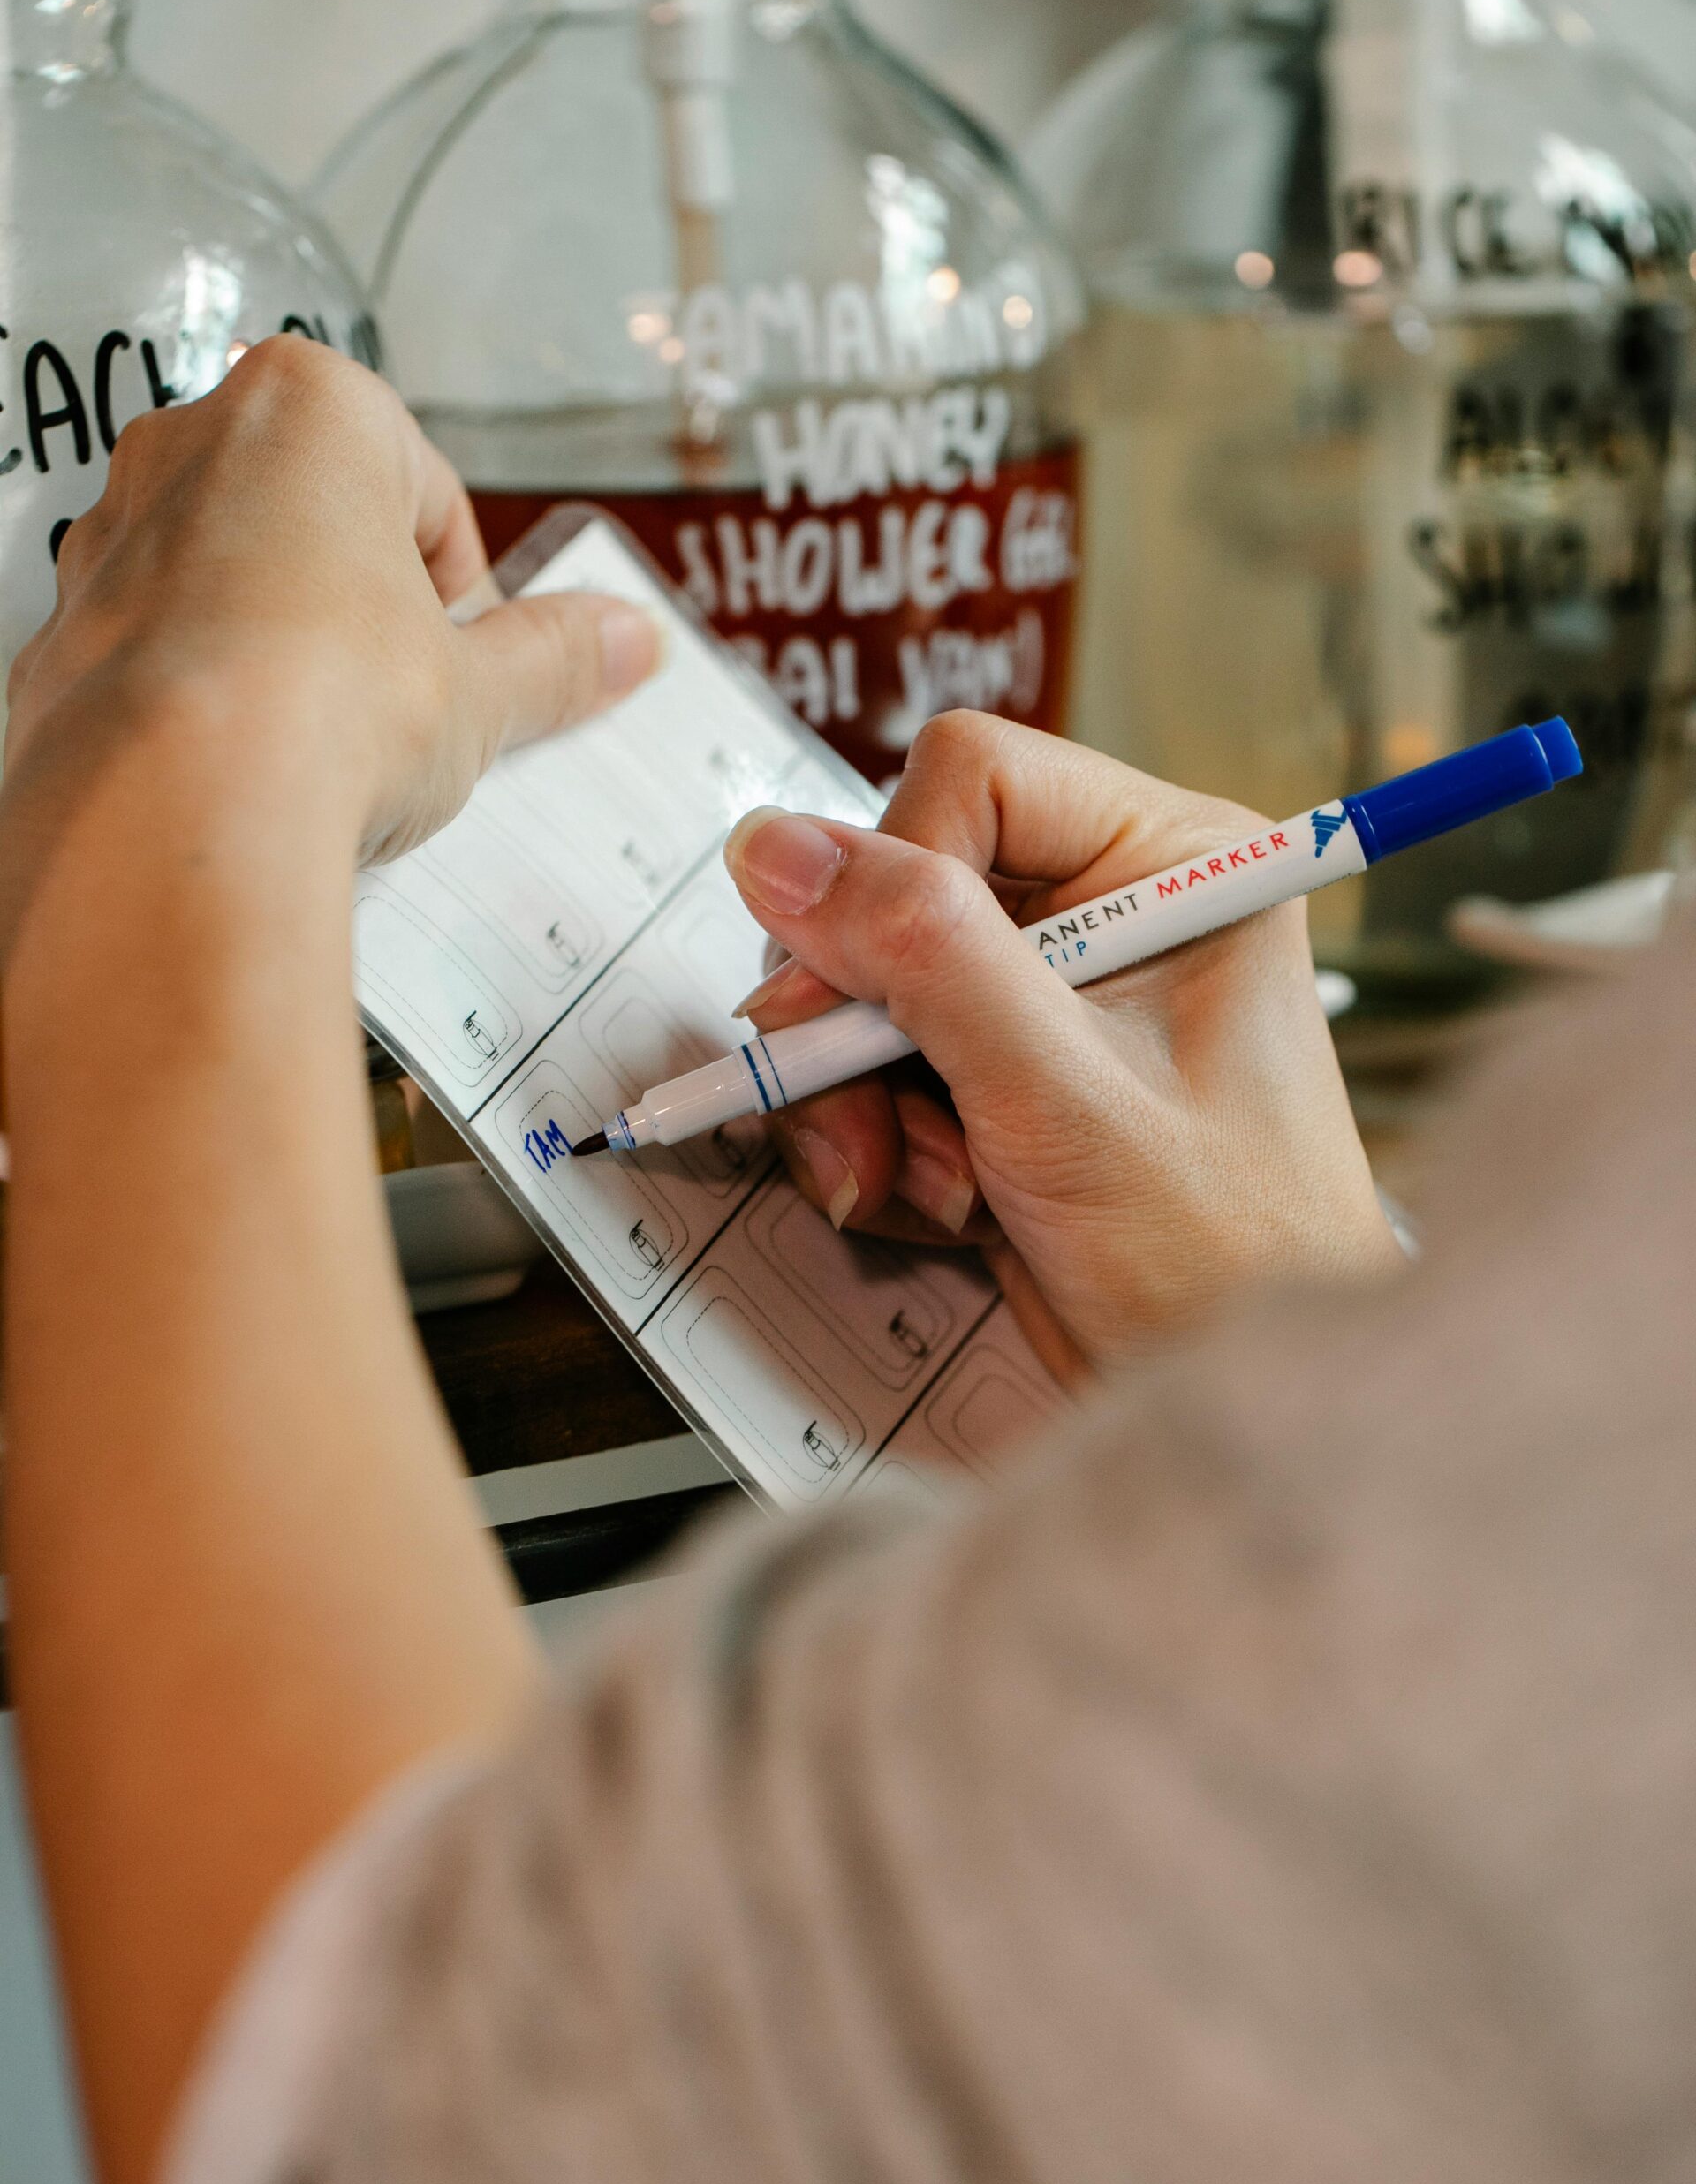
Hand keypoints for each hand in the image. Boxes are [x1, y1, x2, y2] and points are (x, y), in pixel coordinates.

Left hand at [0, 335, 660, 941]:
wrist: (173, 817)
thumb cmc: (317, 710)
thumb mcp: (480, 690)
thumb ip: (554, 656)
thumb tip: (623, 642)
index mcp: (311, 408)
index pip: (424, 487)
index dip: (459, 589)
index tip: (463, 656)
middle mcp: (193, 445)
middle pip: (317, 521)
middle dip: (365, 607)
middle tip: (407, 701)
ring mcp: (113, 536)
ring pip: (228, 581)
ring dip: (283, 649)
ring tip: (325, 746)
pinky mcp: (62, 631)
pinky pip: (157, 653)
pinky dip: (203, 699)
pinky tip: (246, 770)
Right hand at [724, 713, 1399, 1369]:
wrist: (1246, 1407)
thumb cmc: (1227, 1260)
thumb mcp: (1065, 1098)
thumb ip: (925, 959)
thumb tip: (780, 851)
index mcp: (1172, 861)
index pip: (970, 776)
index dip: (896, 881)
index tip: (860, 1000)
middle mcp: (1110, 909)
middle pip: (899, 888)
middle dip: (861, 1020)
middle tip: (862, 1124)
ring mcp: (1051, 1001)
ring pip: (870, 988)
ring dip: (864, 1102)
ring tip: (928, 1189)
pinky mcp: (1007, 1081)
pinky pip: (881, 1069)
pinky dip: (882, 1146)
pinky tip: (946, 1208)